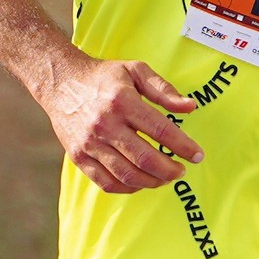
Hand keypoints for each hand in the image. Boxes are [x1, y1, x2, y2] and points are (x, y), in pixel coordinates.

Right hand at [40, 53, 202, 193]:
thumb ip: (164, 90)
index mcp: (122, 101)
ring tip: (165, 178)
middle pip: (145, 159)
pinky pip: (106, 182)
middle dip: (170, 170)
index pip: (160, 130)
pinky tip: (141, 181)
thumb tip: (189, 107)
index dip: (183, 146)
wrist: (61, 83)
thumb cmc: (103, 76)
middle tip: (181, 171)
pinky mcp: (79, 157)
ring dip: (152, 182)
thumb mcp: (136, 70)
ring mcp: (90, 144)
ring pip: (127, 175)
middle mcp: (105, 124)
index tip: (197, 155)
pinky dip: (128, 187)